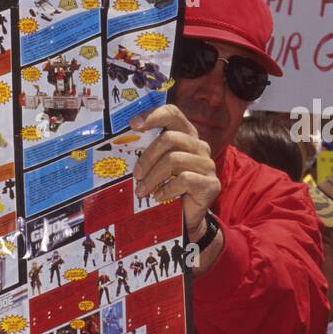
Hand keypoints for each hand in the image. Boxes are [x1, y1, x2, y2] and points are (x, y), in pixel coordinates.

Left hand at [130, 105, 220, 235]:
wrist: (184, 219)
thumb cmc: (165, 188)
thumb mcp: (155, 167)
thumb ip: (146, 152)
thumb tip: (121, 143)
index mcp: (186, 136)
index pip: (172, 114)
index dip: (153, 115)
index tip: (133, 124)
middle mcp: (199, 146)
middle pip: (169, 139)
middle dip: (147, 157)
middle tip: (136, 175)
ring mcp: (207, 165)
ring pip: (174, 160)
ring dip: (153, 178)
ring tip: (142, 191)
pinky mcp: (211, 184)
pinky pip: (184, 180)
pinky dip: (166, 189)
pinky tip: (159, 197)